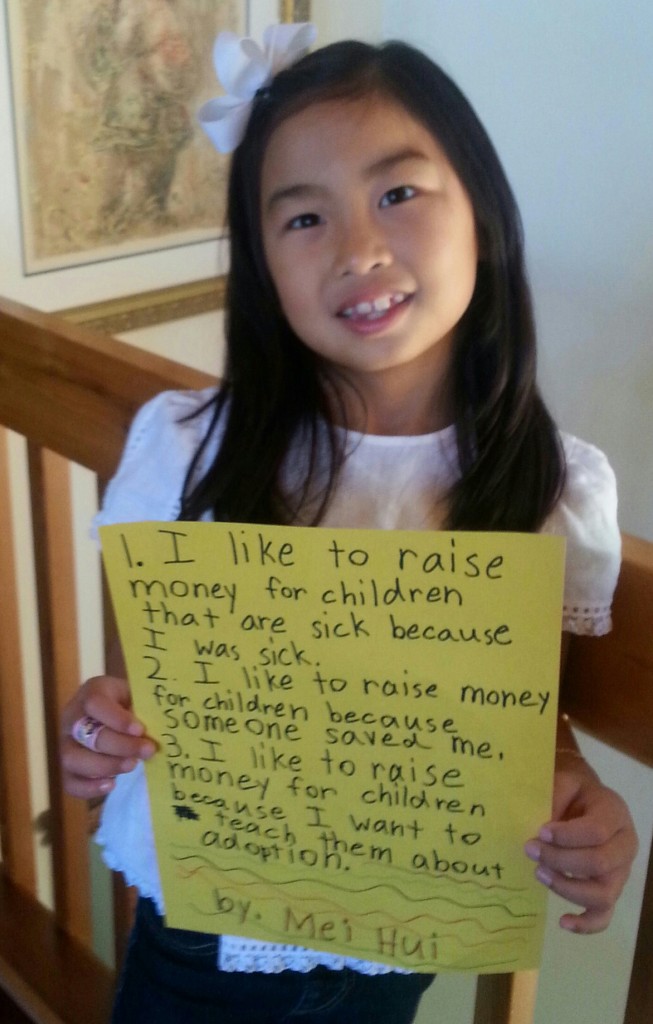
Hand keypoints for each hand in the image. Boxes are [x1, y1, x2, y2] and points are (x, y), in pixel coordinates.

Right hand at [61, 675, 155, 798]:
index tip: (140, 730)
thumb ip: (144, 710)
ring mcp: (65, 742)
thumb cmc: (132, 704)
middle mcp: (73, 716)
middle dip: (120, 746)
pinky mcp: (67, 767)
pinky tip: (111, 785)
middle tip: (148, 751)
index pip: (95, 703)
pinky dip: (88, 787)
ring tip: (132, 766)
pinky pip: (69, 782)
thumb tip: (158, 731)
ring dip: (105, 766)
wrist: (120, 715)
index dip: (116, 718)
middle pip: (87, 733)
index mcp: (92, 691)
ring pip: (73, 758)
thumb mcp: (138, 697)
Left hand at [524, 756, 637, 932]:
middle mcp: (625, 844)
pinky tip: (563, 922)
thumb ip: (555, 794)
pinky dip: (586, 924)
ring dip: (568, 888)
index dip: (567, 836)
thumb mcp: (564, 780)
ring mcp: (621, 872)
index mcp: (615, 813)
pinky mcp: (609, 891)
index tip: (540, 832)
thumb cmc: (572, 792)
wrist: (583, 800)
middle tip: (530, 850)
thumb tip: (539, 823)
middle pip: (600, 863)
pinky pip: (604, 916)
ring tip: (539, 874)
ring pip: (604, 893)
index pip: (597, 831)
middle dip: (561, 860)